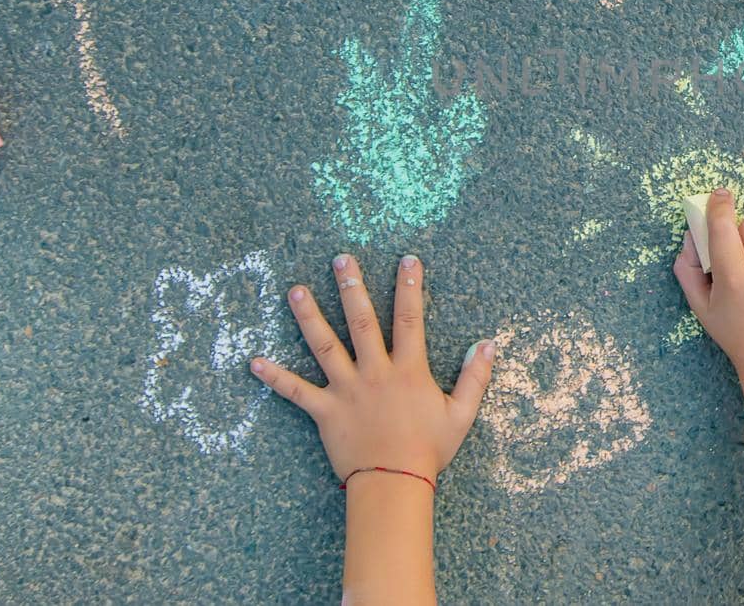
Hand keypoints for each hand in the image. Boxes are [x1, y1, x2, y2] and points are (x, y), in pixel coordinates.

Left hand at [251, 254, 493, 480]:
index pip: (410, 319)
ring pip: (324, 346)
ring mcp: (346, 390)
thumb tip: (489, 343)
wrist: (394, 485)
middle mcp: (374, 372)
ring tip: (294, 290)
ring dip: (309, 316)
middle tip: (341, 259)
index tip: (407, 260)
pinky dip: (275, 377)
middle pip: (361, 322)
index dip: (409, 287)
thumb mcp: (461, 413)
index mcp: (408, 370)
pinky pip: (296, 392)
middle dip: (351, 287)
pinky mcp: (325, 411)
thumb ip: (475, 377)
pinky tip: (254, 361)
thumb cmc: (429, 451)